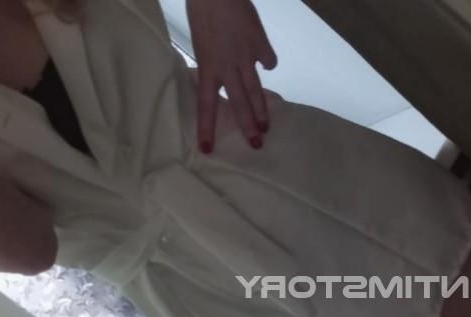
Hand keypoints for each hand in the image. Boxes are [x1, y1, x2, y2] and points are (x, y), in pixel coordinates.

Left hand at [186, 0, 276, 151]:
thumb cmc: (203, 12)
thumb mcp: (202, 43)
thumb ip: (214, 62)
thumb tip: (231, 74)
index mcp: (207, 66)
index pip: (206, 104)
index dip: (207, 128)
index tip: (207, 149)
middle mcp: (227, 67)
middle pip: (240, 103)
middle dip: (248, 127)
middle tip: (257, 145)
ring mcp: (246, 57)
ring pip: (257, 90)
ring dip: (263, 110)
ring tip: (267, 126)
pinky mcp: (261, 44)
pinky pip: (268, 60)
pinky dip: (267, 61)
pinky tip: (264, 59)